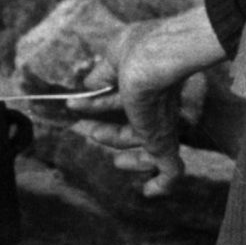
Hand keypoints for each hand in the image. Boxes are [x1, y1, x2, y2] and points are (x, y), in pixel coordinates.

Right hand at [69, 5, 227, 195]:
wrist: (157, 60)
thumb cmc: (139, 51)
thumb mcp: (113, 57)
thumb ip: (102, 73)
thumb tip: (88, 85)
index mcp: (148, 83)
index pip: (126, 99)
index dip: (100, 103)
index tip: (75, 106)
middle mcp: (159, 107)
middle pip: (137, 127)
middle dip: (111, 132)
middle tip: (88, 131)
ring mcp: (162, 127)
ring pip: (150, 151)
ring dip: (127, 154)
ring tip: (106, 153)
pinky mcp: (162, 143)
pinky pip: (170, 172)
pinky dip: (162, 185)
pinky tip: (150, 193)